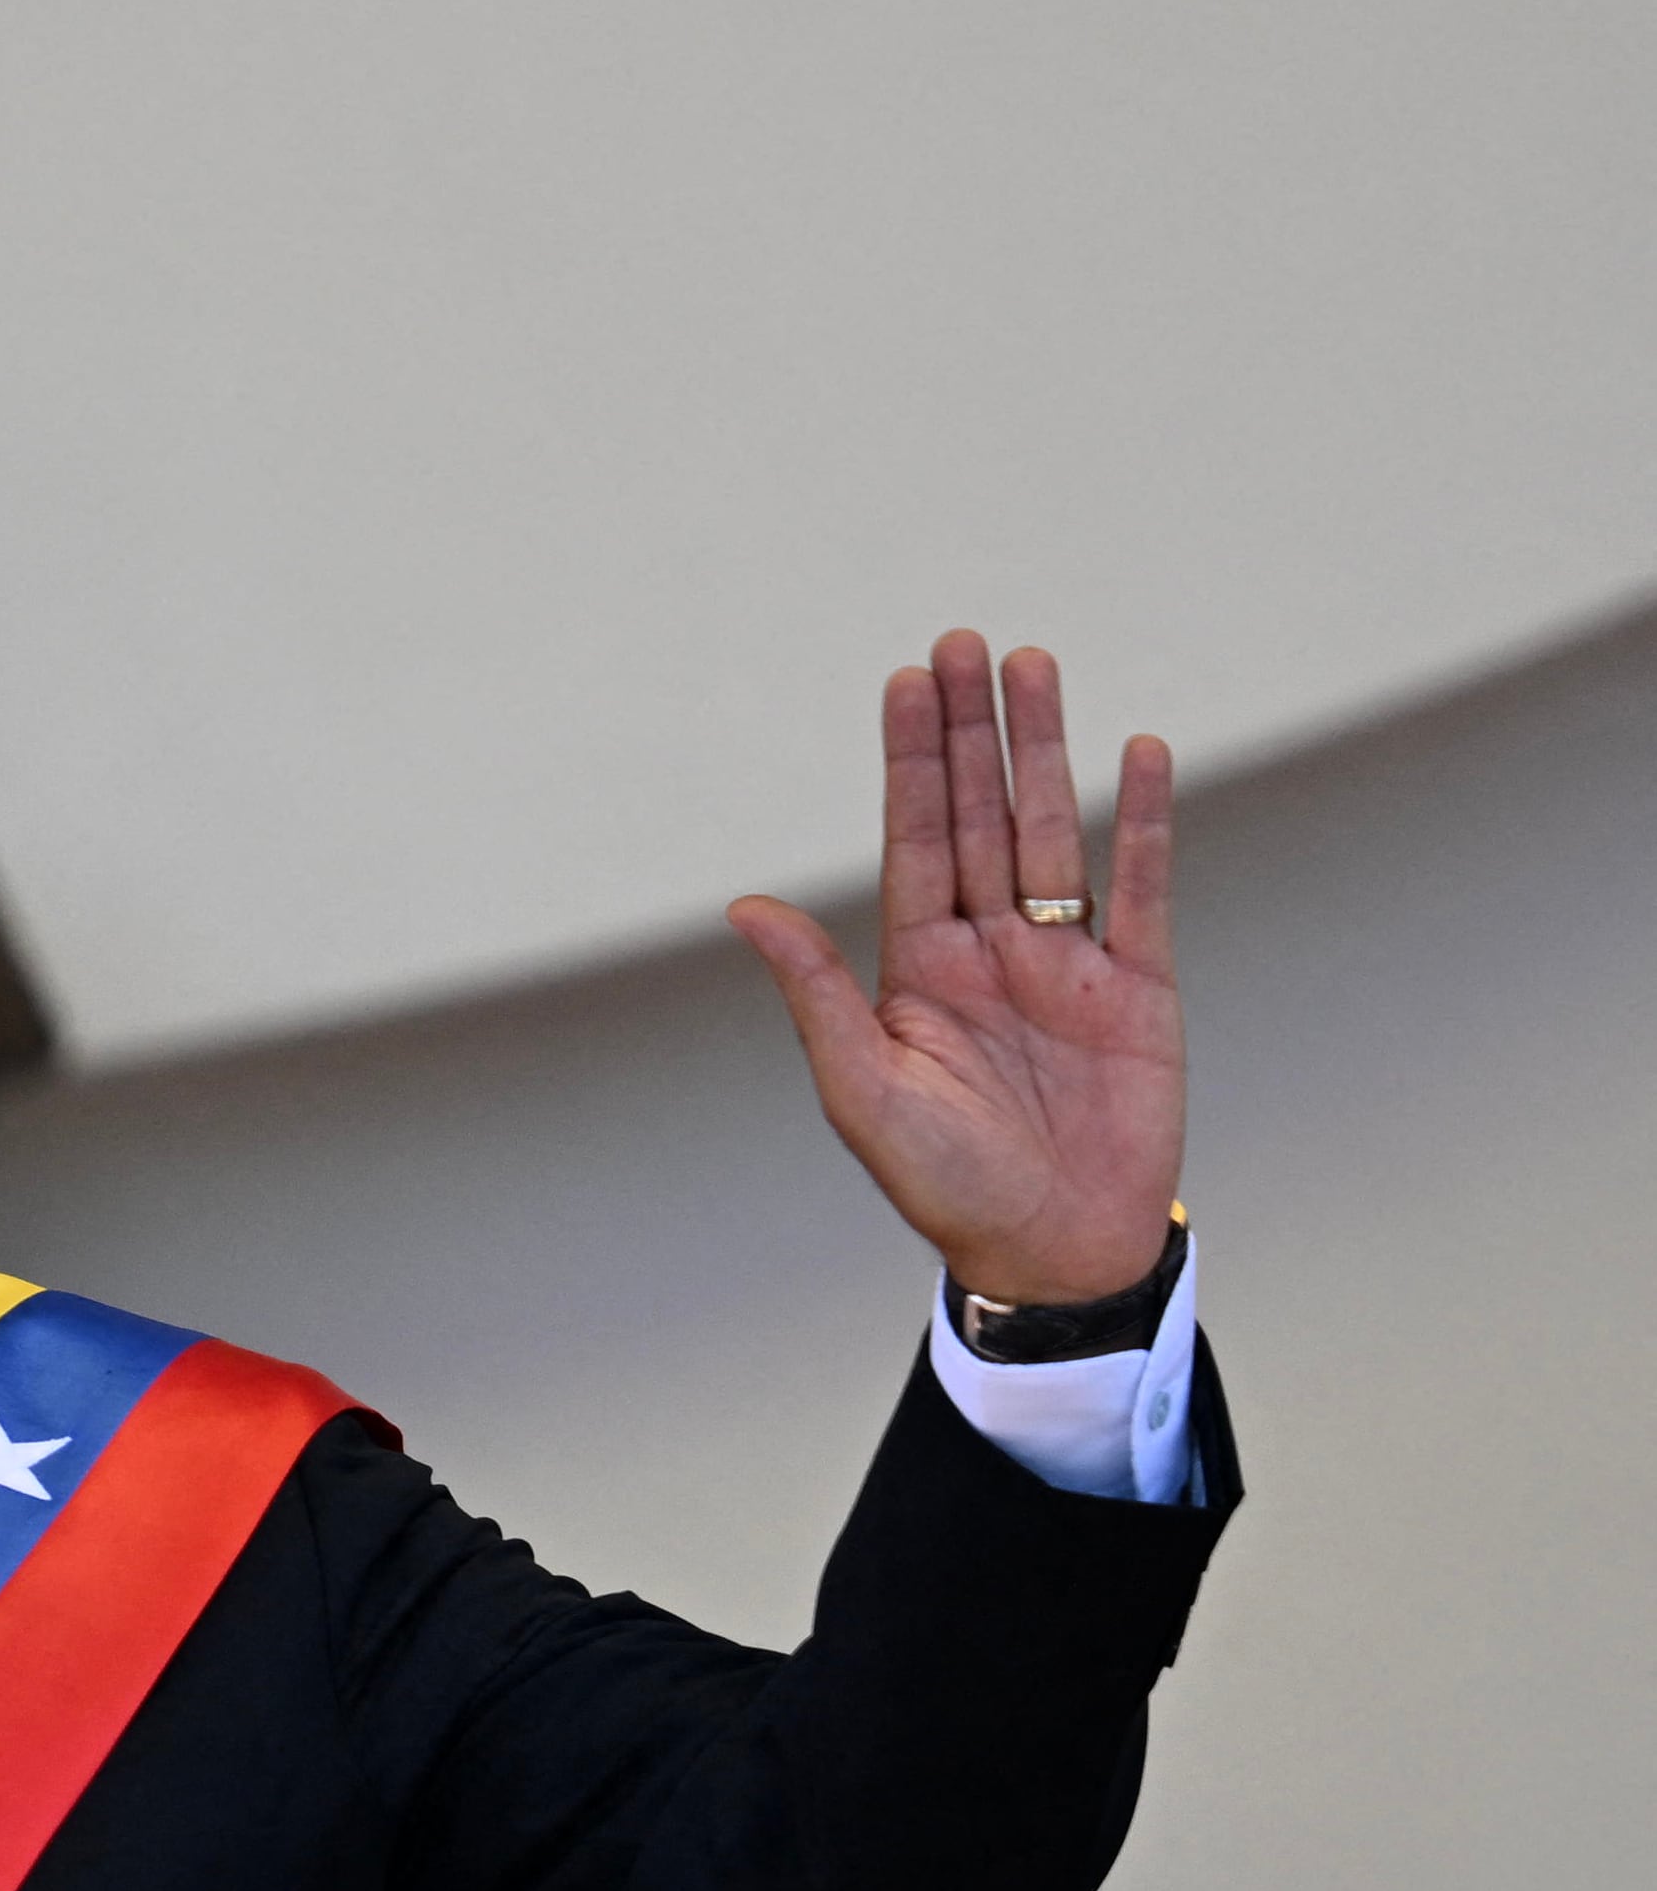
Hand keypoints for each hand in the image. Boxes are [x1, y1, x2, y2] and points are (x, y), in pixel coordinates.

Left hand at [729, 632, 1183, 1306]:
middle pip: (979, 814)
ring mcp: (1067, 960)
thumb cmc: (945, 1183)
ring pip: (1052, 831)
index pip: (914, 838)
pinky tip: (1137, 753)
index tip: (907, 681)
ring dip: (1044, 751)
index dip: (912, 760)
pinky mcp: (1139, 986)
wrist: (1052, 1249)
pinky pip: (1143, 888)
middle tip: (963, 641)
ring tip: (1032, 667)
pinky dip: (1142, 823)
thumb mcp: (863, 1090)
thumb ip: (816, 993)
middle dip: (970, 729)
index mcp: (920, 966)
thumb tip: (746, 908)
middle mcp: (991, 947)